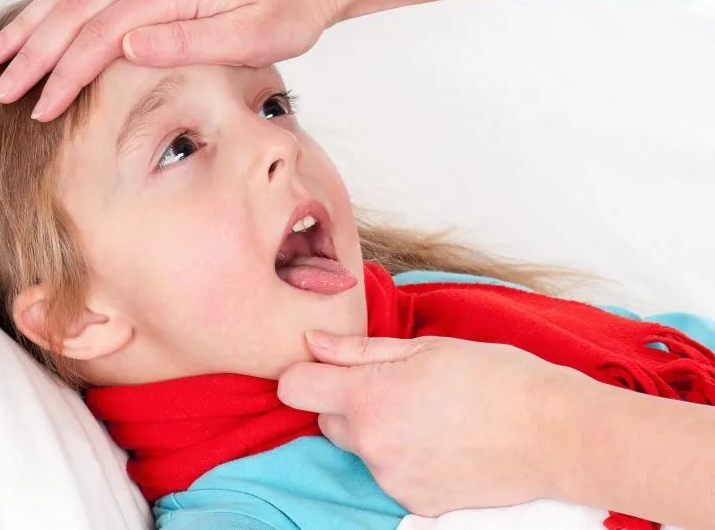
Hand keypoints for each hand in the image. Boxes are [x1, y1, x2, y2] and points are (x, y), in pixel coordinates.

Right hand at [0, 0, 337, 121]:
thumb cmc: (288, 8)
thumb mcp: (250, 35)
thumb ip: (187, 42)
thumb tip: (126, 47)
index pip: (99, 37)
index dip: (65, 76)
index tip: (41, 108)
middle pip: (73, 12)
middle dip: (32, 53)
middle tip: (0, 89)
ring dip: (32, 23)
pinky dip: (57, 0)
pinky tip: (41, 16)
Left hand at [278, 331, 586, 515]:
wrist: (554, 433)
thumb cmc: (495, 378)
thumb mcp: (426, 349)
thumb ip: (359, 351)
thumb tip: (313, 343)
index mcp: (368, 398)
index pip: (295, 388)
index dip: (305, 374)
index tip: (327, 369)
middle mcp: (371, 444)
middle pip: (327, 421)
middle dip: (350, 404)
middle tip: (397, 388)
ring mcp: (392, 480)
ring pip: (362, 448)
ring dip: (380, 432)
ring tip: (431, 416)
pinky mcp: (414, 504)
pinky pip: (390, 474)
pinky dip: (405, 459)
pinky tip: (443, 444)